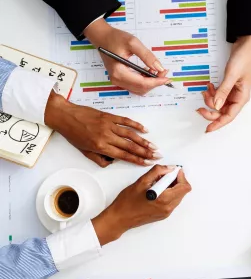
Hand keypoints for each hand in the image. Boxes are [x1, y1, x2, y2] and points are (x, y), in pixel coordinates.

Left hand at [45, 92, 159, 166]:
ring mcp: (109, 125)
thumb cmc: (73, 134)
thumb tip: (114, 162)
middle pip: (130, 146)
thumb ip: (100, 159)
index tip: (148, 162)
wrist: (64, 116)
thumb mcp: (84, 151)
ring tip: (154, 146)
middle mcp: (106, 136)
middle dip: (145, 152)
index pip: (123, 155)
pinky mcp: (108, 116)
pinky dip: (136, 125)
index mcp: (100, 147)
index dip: (137, 160)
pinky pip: (125, 121)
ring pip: (130, 134)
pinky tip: (145, 130)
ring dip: (144, 141)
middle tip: (157, 155)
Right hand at [84, 20, 169, 94]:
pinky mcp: (120, 79)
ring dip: (151, 82)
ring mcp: (118, 81)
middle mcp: (117, 80)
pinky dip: (145, 81)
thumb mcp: (133, 43)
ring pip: (140, 89)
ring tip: (158, 70)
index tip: (167, 77)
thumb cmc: (115, 38)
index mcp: (119, 72)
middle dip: (155, 82)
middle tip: (164, 71)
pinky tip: (149, 71)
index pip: (142, 83)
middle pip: (142, 88)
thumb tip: (159, 68)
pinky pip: (136, 85)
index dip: (157, 82)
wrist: (102, 37)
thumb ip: (147, 56)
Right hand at [92, 165, 191, 244]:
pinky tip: (156, 190)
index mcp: (164, 199)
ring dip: (172, 187)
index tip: (172, 171)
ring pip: (178, 196)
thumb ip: (157, 172)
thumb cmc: (127, 202)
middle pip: (183, 191)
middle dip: (176, 181)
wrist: (120, 218)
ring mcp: (166, 212)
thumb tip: (169, 168)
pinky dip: (168, 193)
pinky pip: (172, 201)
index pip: (184, 187)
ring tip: (157, 183)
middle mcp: (168, 208)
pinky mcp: (163, 214)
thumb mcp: (141, 182)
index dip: (180, 176)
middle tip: (164, 176)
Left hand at [198, 35, 250, 131]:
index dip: (218, 124)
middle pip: (223, 112)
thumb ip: (223, 91)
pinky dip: (212, 92)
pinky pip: (219, 94)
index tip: (208, 129)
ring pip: (219, 103)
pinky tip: (209, 86)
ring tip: (206, 90)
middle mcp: (238, 97)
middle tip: (199, 108)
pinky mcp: (229, 85)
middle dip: (211, 110)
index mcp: (242, 97)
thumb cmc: (245, 58)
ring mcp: (233, 91)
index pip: (229, 116)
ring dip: (210, 100)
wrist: (247, 43)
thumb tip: (216, 106)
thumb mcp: (231, 75)